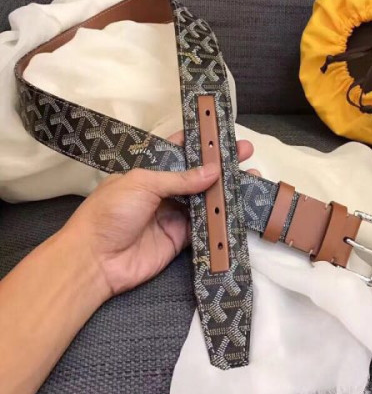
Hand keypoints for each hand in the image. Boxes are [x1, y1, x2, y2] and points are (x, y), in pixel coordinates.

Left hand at [61, 134, 257, 299]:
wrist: (95, 261)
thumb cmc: (111, 212)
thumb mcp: (142, 184)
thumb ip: (179, 179)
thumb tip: (214, 171)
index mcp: (151, 172)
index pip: (179, 151)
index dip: (200, 142)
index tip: (223, 132)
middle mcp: (165, 191)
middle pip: (199, 175)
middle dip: (222, 164)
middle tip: (247, 152)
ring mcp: (174, 214)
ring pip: (206, 199)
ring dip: (227, 190)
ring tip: (253, 177)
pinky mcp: (181, 238)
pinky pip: (205, 226)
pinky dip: (222, 218)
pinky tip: (240, 206)